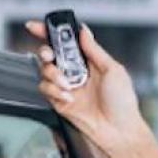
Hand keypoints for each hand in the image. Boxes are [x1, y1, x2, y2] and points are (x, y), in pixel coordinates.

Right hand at [26, 19, 149, 155]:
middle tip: (51, 56)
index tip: (35, 26)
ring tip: (68, 85)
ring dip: (53, 74)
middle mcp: (75, 72)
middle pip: (49, 53)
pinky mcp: (59, 101)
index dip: (48, 32)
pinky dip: (54, 91)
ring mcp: (66, 86)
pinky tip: (68, 97)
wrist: (119, 131)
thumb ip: (94, 50)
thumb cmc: (123, 103)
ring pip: (44, 70)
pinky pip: (45, 89)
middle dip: (46, 52)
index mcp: (88, 61)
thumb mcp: (113, 70)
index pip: (65, 42)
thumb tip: (83, 31)